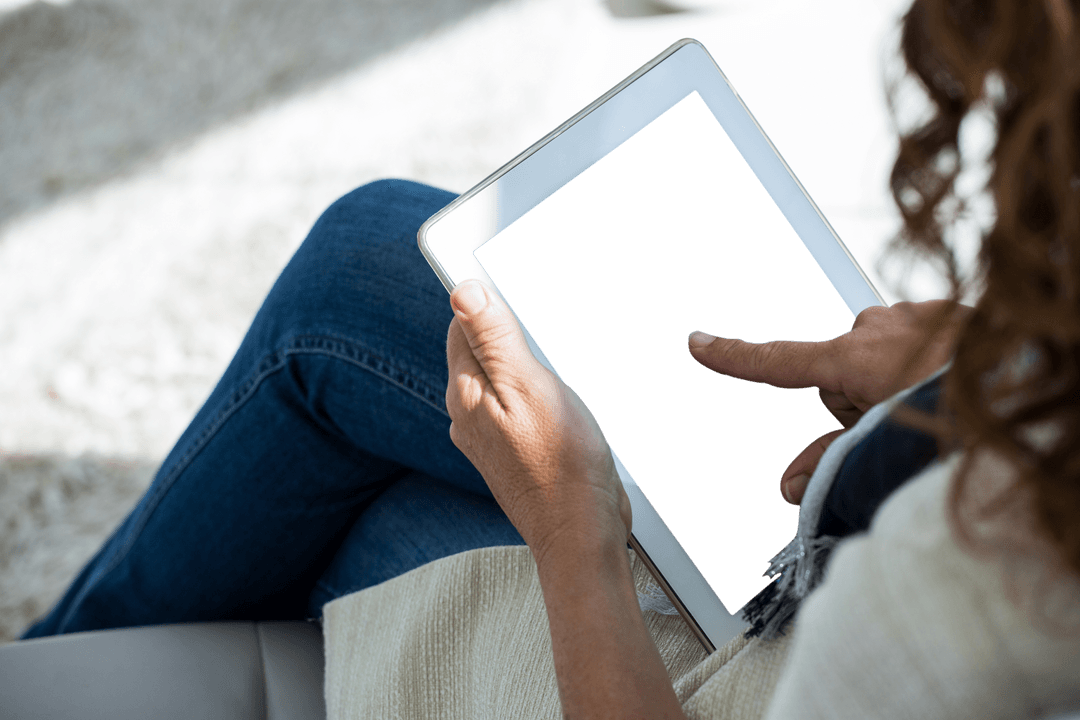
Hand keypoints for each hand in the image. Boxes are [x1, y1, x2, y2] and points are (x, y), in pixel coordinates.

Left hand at [445, 279, 630, 564]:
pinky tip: (562, 398)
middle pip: (481, 349)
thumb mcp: (529, 387)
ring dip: (527, 363)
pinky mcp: (513, 450)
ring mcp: (489, 435)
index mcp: (465, 393)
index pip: (461, 323)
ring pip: (502, 377)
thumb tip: (462, 292)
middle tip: (547, 331)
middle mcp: (468, 414)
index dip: (490, 301)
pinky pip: (518, 404)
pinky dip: (537, 392)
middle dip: (511, 332)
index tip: (521, 296)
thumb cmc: (562, 464)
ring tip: (558, 365)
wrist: (580, 533)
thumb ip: (494, 339)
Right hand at [687, 300, 969, 504]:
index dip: (732, 357)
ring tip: (935, 401)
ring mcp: (912, 314)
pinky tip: (951, 379)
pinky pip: (910, 337)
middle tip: (897, 424)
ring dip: (893, 379)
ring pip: (876, 355)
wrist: (1036, 375)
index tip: (697, 343)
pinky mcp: (941, 310)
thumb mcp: (887, 447)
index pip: (777, 361)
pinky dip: (922, 360)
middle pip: (837, 373)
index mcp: (854, 357)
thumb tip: (787, 488)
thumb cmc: (964, 416)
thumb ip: (832, 463)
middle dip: (857, 399)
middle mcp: (876, 326)